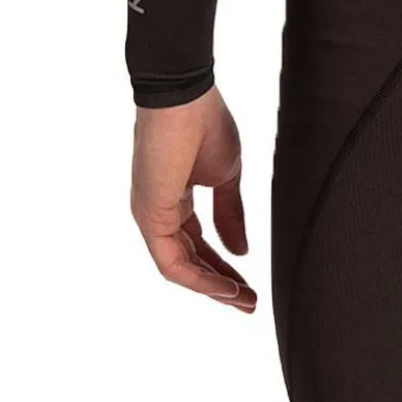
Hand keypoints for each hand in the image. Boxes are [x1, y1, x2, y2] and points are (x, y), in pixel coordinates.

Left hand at [131, 85, 256, 312]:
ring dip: (212, 289)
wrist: (188, 97)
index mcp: (175, 200)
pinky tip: (225, 288)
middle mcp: (158, 212)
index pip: (199, 245)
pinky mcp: (150, 216)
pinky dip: (200, 279)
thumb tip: (241, 249)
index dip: (225, 268)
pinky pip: (172, 262)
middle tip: (249, 303)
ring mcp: (150, 215)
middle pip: (189, 262)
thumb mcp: (227, 178)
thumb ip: (232, 215)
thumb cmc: (206, 124)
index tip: (251, 286)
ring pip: (180, 268)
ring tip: (243, 301)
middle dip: (221, 286)